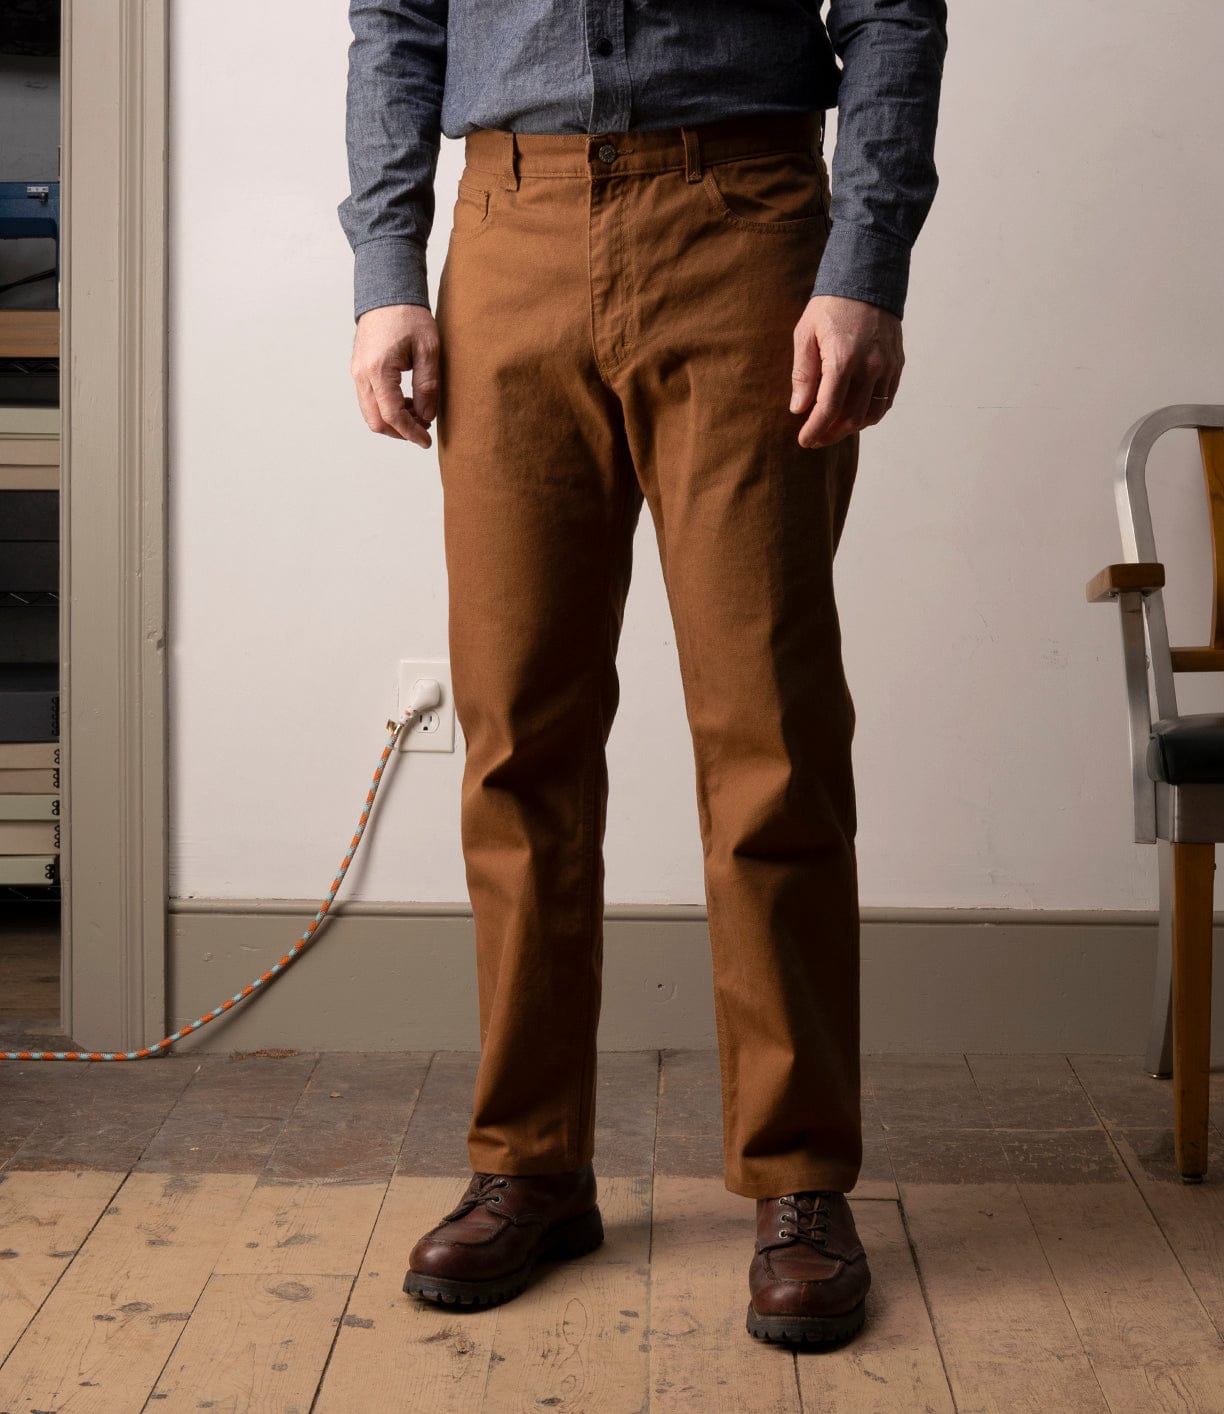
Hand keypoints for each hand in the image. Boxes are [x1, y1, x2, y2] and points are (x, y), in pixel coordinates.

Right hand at [350, 303, 439, 448]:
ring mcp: (357, 372)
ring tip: (418, 413)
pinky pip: (369, 400)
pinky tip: (406, 401)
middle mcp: (362, 374)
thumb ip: (428, 386)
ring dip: (393, 421)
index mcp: (378, 370)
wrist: (388, 292)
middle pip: (376, 421)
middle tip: (423, 429)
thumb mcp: (428, 350)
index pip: (392, 416)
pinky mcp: (358, 370)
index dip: (410, 433)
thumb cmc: (410, 317)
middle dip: (400, 432)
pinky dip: (386, 408)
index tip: (426, 441)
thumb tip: (426, 417)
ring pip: (370, 413)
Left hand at [790, 295, 903, 447]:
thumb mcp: (806, 335)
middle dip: (831, 434)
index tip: (804, 441)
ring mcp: (887, 367)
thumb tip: (799, 409)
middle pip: (851, 418)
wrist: (867, 279)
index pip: (829, 409)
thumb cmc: (831, 306)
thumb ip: (803, 374)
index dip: (815, 430)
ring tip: (833, 429)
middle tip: (816, 439)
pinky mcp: (897, 365)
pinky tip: (854, 415)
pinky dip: (869, 415)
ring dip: (851, 428)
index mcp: (843, 359)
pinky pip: (885, 401)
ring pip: (871, 414)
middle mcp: (870, 367)